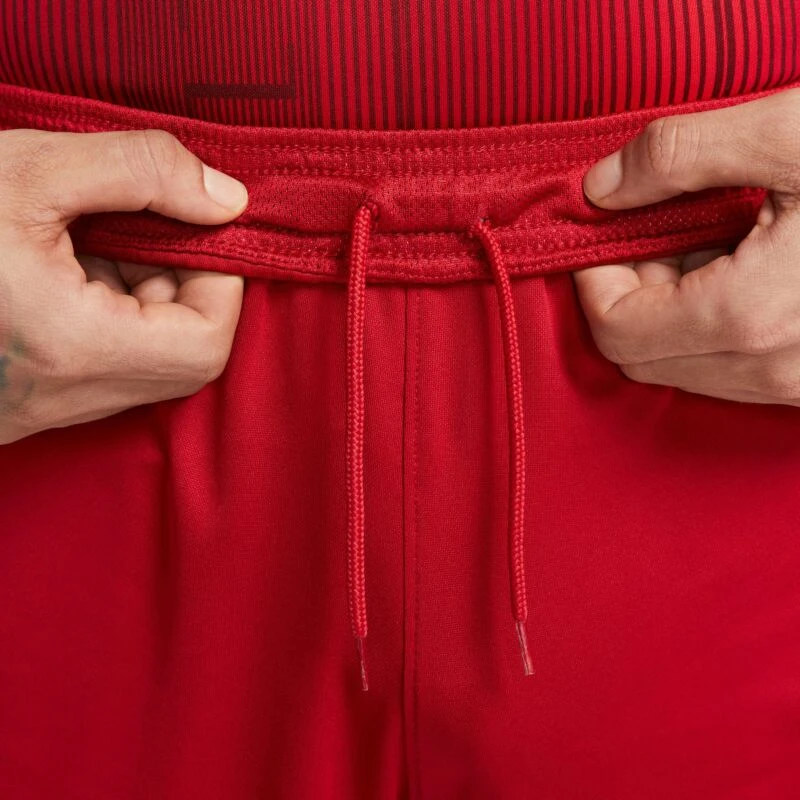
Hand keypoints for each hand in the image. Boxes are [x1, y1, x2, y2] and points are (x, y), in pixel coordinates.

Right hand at [0, 129, 248, 443]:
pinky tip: (62, 265)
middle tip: (136, 223)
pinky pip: (103, 361)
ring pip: (144, 356)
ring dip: (140, 291)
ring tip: (87, 237)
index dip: (220, 280)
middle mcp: (65, 395)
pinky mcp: (29, 402)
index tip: (196, 224)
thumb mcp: (26, 172)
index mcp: (72, 348)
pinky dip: (105, 309)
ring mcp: (45, 407)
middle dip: (178, 279)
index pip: (207, 343)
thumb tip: (227, 198)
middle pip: (183, 352)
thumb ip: (141, 172)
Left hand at [573, 87, 799, 405]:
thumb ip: (680, 156)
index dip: (595, 275)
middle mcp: (768, 369)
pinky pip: (731, 369)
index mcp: (747, 317)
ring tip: (715, 238)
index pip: (615, 329)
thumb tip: (602, 188)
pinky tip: (747, 265)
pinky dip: (713, 322)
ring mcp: (796, 385)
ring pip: (683, 365)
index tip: (606, 229)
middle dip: (632, 289)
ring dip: (673, 305)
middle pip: (640, 354)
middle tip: (660, 227)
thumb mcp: (794, 135)